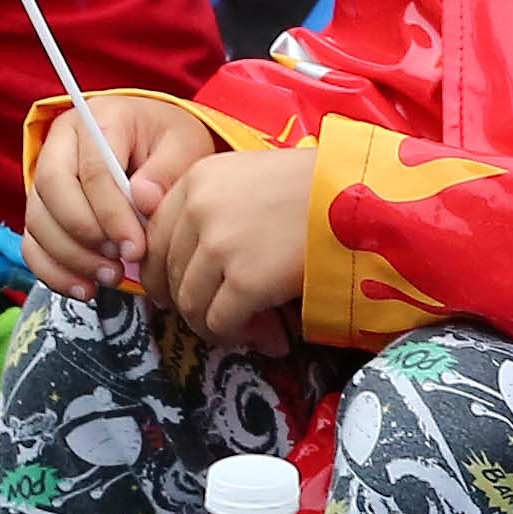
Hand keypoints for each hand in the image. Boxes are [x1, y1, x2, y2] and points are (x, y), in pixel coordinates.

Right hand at [19, 92, 218, 296]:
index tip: (136, 248)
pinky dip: (53, 271)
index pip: (93, 169)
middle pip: (53, 190)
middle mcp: (61, 143)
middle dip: (85, 234)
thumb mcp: (184, 145)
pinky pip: (32, 243)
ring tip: (110, 277)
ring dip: (71, 257)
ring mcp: (44, 176)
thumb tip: (143, 199)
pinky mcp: (42, 209)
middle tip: (119, 263)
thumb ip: (168, 170)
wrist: (153, 142)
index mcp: (98, 119)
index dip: (111, 213)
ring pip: (38, 220)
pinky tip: (85, 289)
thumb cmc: (168, 143)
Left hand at [149, 142, 319, 347]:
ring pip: (190, 304)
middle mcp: (198, 210)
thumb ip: (211, 208)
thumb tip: (186, 266)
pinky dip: (237, 335)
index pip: (154, 237)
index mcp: (195, 180)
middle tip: (218, 317)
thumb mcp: (247, 178)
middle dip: (191, 303)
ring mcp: (219, 246)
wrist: (358, 196)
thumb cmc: (311, 186)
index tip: (180, 291)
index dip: (163, 273)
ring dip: (214, 324)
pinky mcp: (245, 280)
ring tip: (249, 328)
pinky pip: (219, 322)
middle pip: (169, 274)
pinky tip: (265, 335)